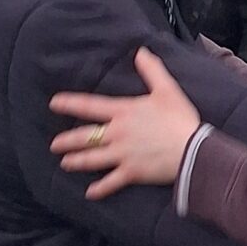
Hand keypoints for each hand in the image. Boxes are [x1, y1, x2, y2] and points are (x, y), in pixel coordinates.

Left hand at [51, 47, 201, 197]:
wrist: (192, 149)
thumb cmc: (180, 119)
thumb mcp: (166, 89)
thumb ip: (152, 70)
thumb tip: (141, 52)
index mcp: (123, 112)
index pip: (90, 106)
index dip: (70, 104)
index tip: (54, 103)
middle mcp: (117, 134)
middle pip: (85, 137)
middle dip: (67, 141)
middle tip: (54, 145)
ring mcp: (122, 155)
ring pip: (92, 160)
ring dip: (76, 162)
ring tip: (65, 164)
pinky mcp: (131, 173)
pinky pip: (111, 183)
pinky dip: (100, 189)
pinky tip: (89, 193)